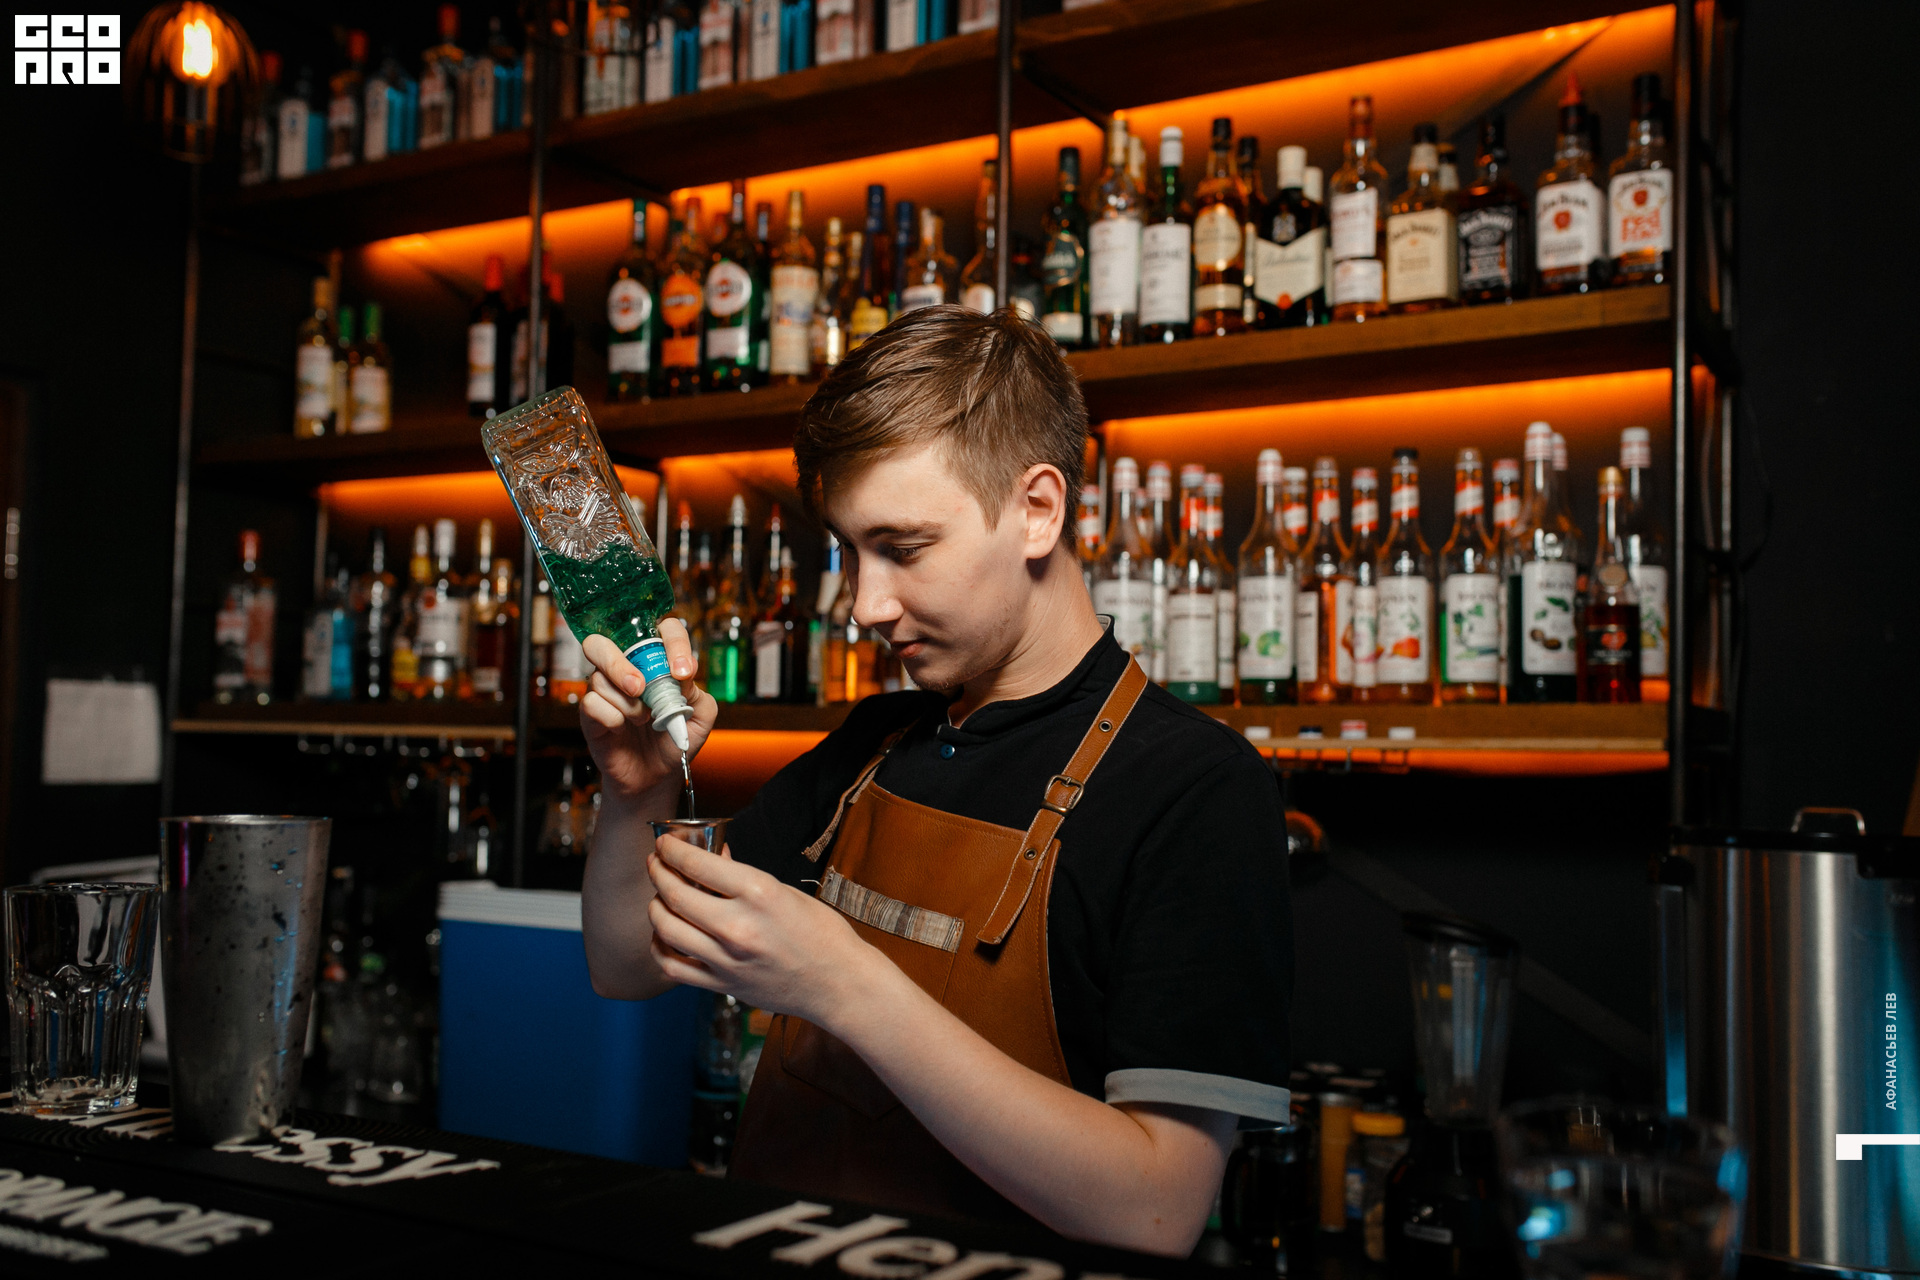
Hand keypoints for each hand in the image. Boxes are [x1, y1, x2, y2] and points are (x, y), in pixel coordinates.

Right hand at [580, 618, 717, 799]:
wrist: (657, 777)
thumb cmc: (675, 738)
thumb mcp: (701, 717)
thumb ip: (698, 693)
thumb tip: (681, 676)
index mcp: (655, 661)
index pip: (661, 630)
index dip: (673, 643)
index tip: (683, 672)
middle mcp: (625, 669)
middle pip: (602, 643)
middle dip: (620, 663)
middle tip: (640, 687)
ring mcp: (605, 690)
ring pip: (598, 678)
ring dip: (627, 703)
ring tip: (643, 720)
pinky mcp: (590, 713)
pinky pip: (591, 704)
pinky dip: (613, 718)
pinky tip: (624, 729)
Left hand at [646, 833, 882, 1024]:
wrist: (839, 984)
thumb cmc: (822, 934)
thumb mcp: (787, 892)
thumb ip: (744, 878)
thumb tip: (712, 859)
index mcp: (759, 894)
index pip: (697, 864)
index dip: (672, 849)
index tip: (665, 843)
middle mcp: (738, 927)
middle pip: (675, 894)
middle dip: (657, 872)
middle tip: (655, 863)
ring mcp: (726, 960)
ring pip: (666, 928)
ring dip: (655, 907)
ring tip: (659, 897)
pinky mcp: (722, 985)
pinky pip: (672, 967)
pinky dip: (660, 948)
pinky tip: (665, 935)